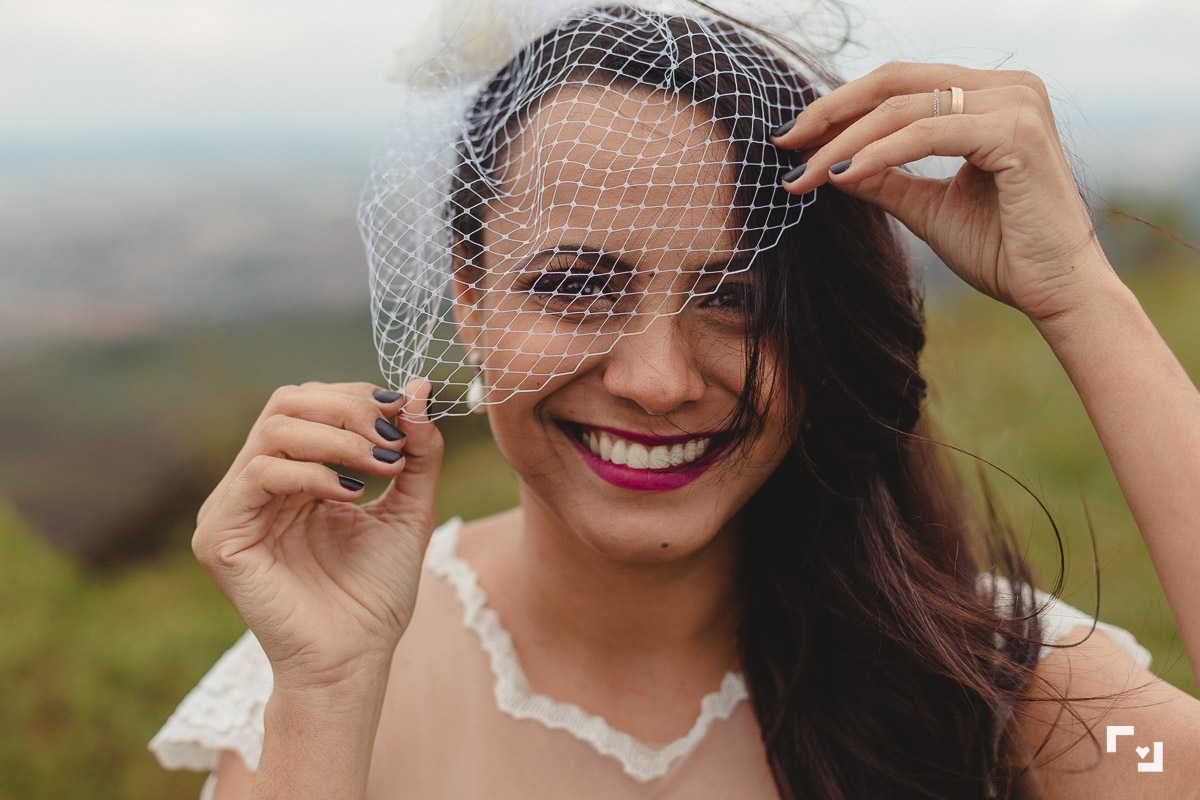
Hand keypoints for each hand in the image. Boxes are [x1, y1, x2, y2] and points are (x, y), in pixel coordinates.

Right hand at [191, 379, 442, 688]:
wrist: (356, 658)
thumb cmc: (378, 592)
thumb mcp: (411, 507)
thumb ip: (417, 450)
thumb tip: (418, 386)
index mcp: (294, 473)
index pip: (312, 402)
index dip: (359, 397)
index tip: (407, 416)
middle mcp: (256, 484)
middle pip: (287, 403)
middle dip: (349, 409)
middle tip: (391, 438)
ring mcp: (232, 508)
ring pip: (273, 431)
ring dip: (338, 438)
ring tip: (381, 465)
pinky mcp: (218, 537)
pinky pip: (258, 475)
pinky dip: (310, 474)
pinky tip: (349, 495)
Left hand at [773, 62, 1116, 322]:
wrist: (1054, 292)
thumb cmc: (1001, 250)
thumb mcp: (926, 206)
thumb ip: (883, 177)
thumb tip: (826, 164)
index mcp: (990, 96)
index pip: (898, 84)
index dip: (839, 106)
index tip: (792, 139)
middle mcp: (1008, 86)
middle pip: (894, 83)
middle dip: (831, 113)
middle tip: (784, 144)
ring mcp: (1016, 104)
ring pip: (903, 109)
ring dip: (844, 142)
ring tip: (804, 176)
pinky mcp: (1016, 133)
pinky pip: (928, 134)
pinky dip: (879, 154)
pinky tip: (843, 176)